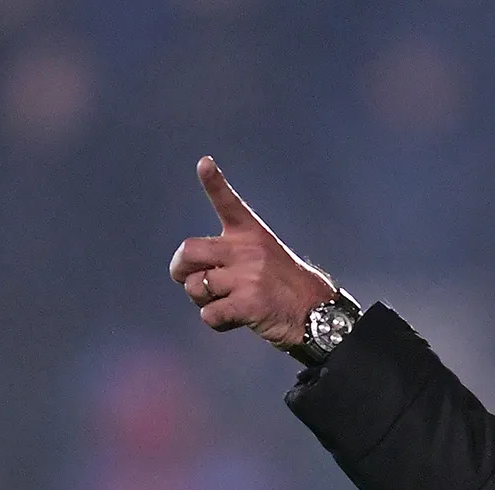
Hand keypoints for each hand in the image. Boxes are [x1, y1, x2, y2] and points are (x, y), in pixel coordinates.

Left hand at [170, 156, 336, 353]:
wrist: (315, 311)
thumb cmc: (283, 286)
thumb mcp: (263, 257)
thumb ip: (229, 256)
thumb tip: (190, 274)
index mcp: (251, 234)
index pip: (229, 204)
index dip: (214, 182)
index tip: (204, 163)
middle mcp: (248, 251)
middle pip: (189, 251)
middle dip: (180, 269)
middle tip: (188, 280)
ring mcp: (249, 276)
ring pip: (196, 287)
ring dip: (203, 300)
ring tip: (227, 302)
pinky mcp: (249, 303)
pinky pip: (209, 314)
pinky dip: (217, 321)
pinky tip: (236, 318)